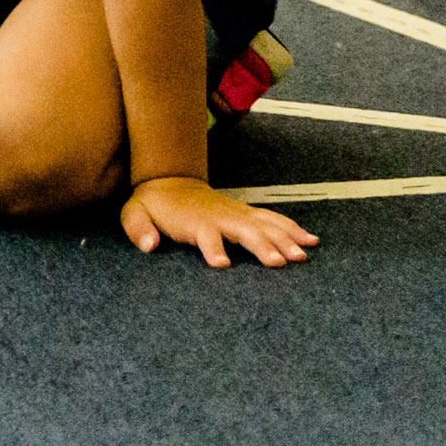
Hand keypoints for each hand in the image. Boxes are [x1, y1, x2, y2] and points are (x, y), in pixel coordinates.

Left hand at [122, 174, 316, 267]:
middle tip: (281, 263)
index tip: (221, 264)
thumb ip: (139, 229)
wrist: (170, 181)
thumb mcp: (134, 214)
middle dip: (263, 246)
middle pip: (244, 231)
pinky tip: (311, 240)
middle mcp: (220, 216)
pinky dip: (292, 229)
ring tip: (303, 256)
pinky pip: (274, 220)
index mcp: (194, 221)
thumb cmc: (153, 205)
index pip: (205, 235)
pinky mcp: (247, 214)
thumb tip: (149, 245)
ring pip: (265, 225)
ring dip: (285, 239)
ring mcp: (237, 213)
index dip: (213, 248)